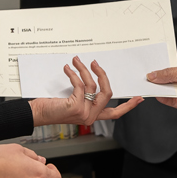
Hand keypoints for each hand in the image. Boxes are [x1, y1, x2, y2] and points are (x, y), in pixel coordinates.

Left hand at [30, 57, 144, 127]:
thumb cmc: (52, 107)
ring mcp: (84, 113)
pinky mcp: (76, 107)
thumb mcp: (74, 101)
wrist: (38, 113)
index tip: (138, 98)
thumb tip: (93, 78)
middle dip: (103, 75)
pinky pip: (80, 84)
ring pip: (93, 86)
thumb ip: (86, 95)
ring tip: (76, 61)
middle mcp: (91, 116)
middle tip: (95, 64)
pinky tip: (68, 69)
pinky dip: (73, 73)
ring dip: (84, 69)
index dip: (128, 106)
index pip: (115, 113)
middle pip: (108, 94)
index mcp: (93, 116)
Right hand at [145, 56, 176, 115]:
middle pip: (168, 78)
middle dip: (158, 78)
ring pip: (169, 89)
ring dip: (160, 88)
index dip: (161, 66)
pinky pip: (172, 101)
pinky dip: (164, 98)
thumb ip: (170, 73)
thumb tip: (154, 74)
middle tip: (146, 77)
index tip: (150, 67)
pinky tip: (157, 95)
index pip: (171, 64)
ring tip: (149, 86)